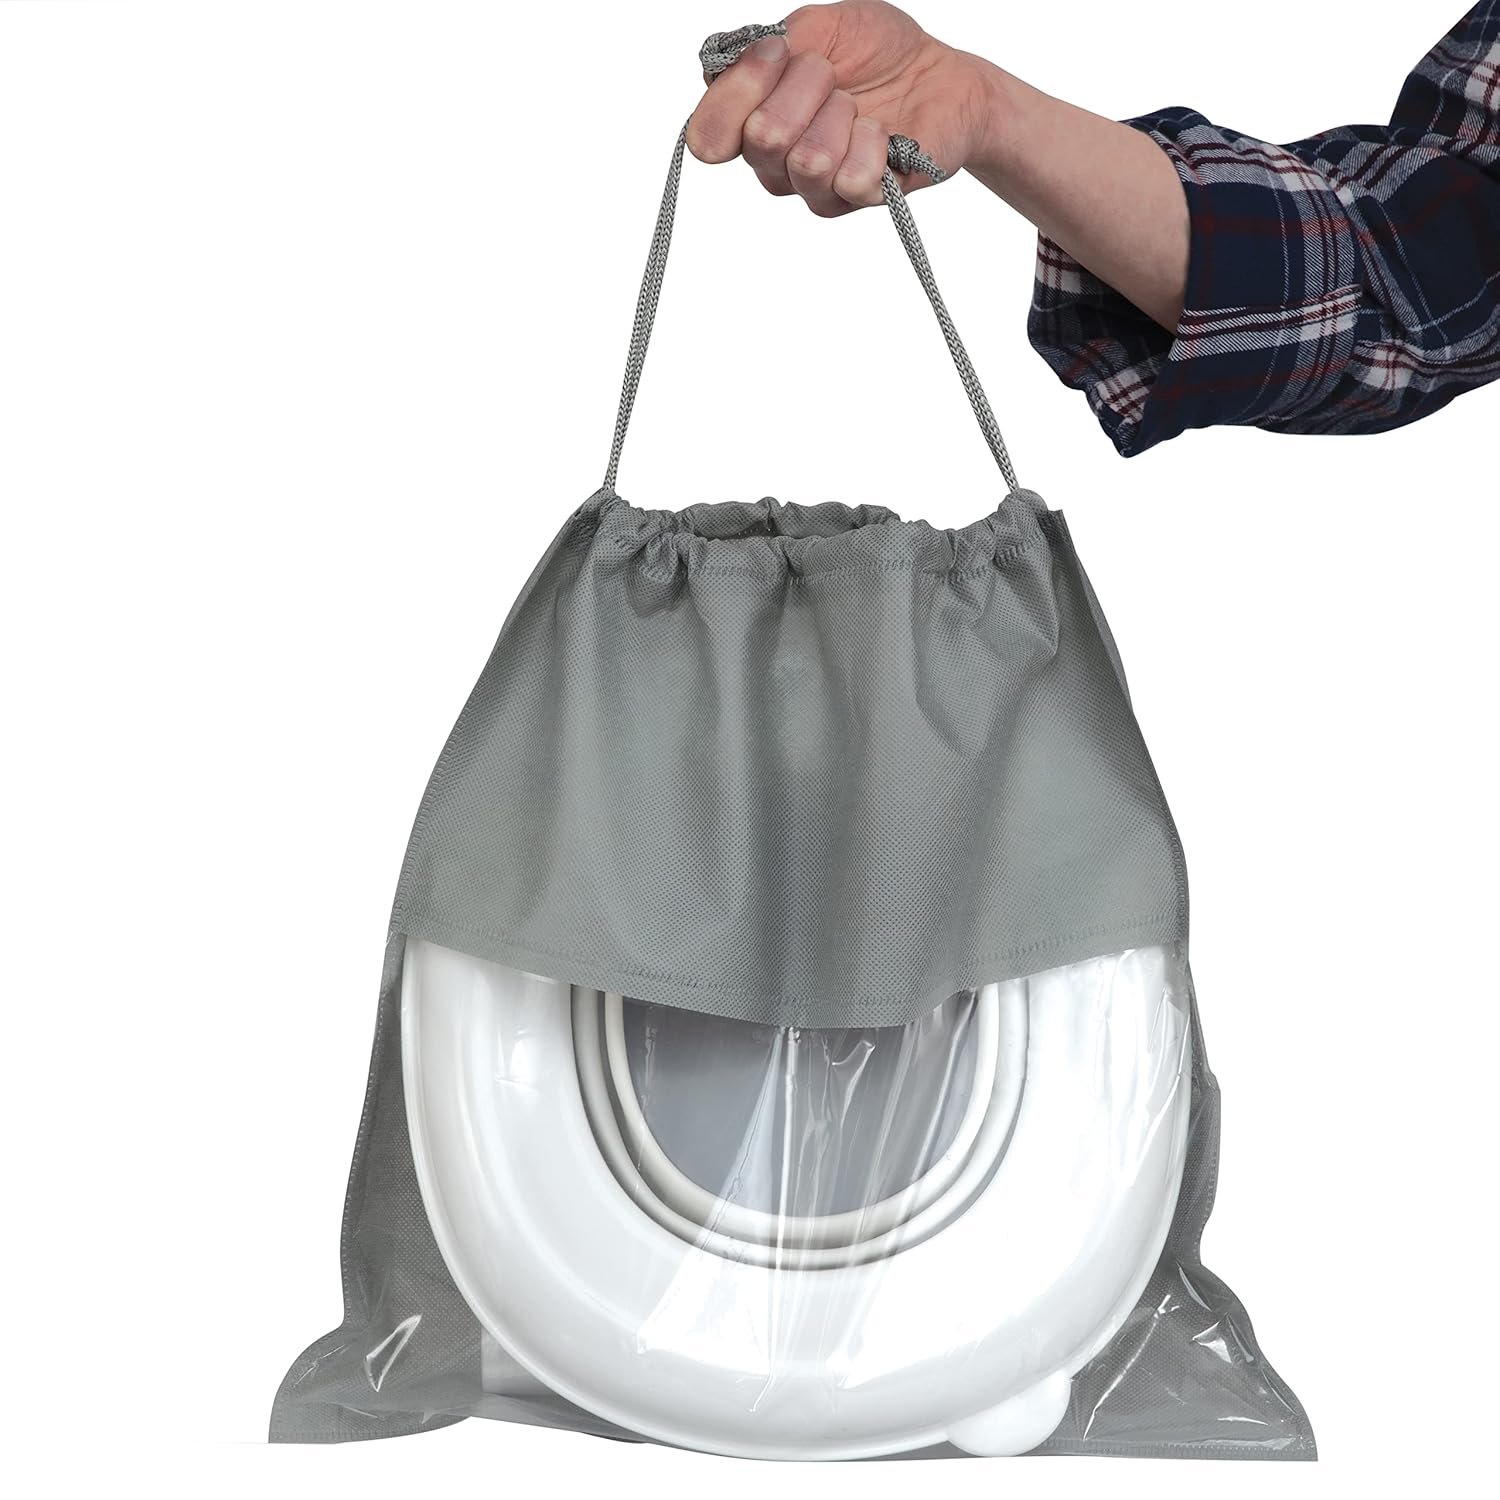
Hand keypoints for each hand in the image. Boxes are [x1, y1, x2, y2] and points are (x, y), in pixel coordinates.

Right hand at [685, 3, 995, 216]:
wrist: (940, 75)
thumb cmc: (877, 52)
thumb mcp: (820, 28)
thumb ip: (772, 44)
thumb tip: (732, 67)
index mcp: (750, 120)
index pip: (708, 135)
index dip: (742, 88)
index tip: (779, 52)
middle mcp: (774, 163)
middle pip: (762, 138)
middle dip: (806, 88)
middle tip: (834, 78)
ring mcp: (813, 188)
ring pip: (808, 161)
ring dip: (842, 115)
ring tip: (860, 107)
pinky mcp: (856, 200)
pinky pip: (852, 178)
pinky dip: (874, 141)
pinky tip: (883, 134)